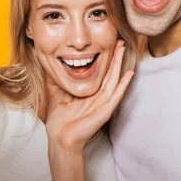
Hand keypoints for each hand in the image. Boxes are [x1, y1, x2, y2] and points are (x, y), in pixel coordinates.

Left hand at [45, 40, 133, 154]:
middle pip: (110, 73)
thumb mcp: (57, 96)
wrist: (60, 139)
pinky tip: (129, 74)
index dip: (105, 60)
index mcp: (90, 94)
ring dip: (120, 64)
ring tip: (124, 50)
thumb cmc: (59, 122)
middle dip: (115, 57)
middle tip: (120, 42)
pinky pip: (116, 95)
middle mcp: (98, 97)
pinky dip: (123, 85)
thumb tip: (51, 68)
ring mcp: (103, 104)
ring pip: (114, 80)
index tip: (107, 45)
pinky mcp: (105, 111)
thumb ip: (58, 83)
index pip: (100, 74)